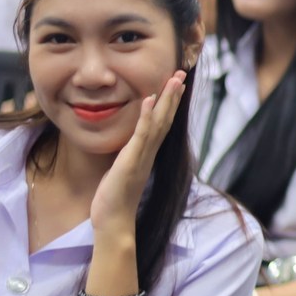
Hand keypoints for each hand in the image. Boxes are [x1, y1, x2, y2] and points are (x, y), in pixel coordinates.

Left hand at [88, 71, 186, 235]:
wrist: (114, 222)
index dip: (169, 103)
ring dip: (166, 100)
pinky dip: (146, 116)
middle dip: (174, 95)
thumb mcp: (120, 171)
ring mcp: (142, 157)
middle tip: (182, 73)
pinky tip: (149, 99)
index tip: (175, 83)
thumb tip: (126, 147)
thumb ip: (126, 156)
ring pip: (158, 123)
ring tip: (173, 79)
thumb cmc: (114, 200)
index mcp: (146, 153)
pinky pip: (141, 135)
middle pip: (166, 118)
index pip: (162, 123)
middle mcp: (149, 153)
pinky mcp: (131, 161)